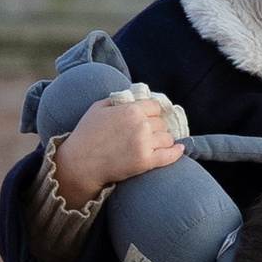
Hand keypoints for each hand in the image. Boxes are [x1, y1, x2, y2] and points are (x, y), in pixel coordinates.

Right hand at [50, 86, 184, 209]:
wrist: (80, 163)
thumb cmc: (86, 134)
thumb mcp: (98, 107)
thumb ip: (119, 100)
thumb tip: (134, 98)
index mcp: (131, 110)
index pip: (155, 106)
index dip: (153, 112)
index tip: (151, 117)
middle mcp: (141, 125)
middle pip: (162, 123)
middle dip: (156, 128)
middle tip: (146, 134)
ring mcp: (145, 144)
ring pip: (167, 138)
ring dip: (162, 140)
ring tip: (154, 144)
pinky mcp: (146, 162)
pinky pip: (169, 156)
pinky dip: (176, 153)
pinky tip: (180, 149)